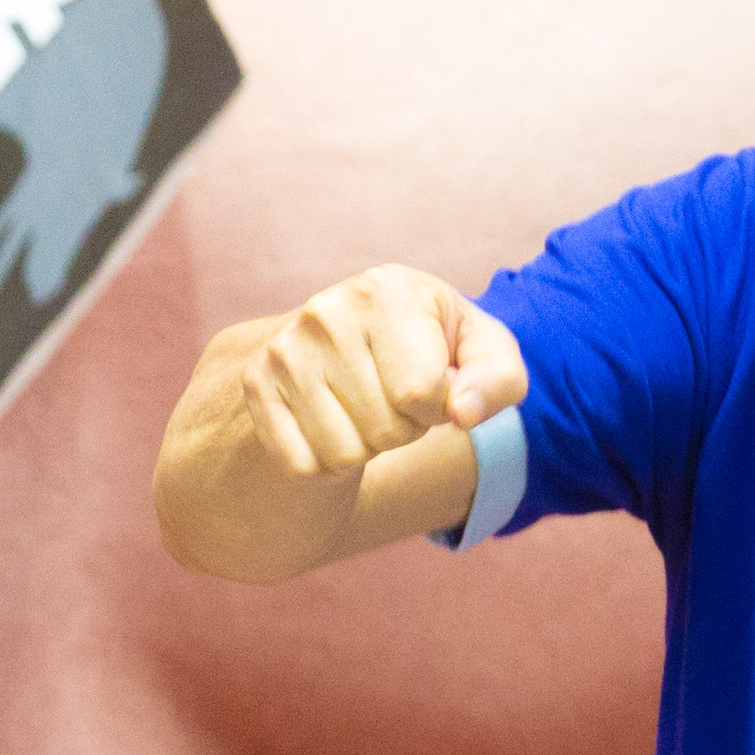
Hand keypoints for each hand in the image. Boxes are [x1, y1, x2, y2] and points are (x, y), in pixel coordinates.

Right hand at [230, 264, 522, 481]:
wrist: (348, 335)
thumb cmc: (432, 344)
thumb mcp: (482, 349)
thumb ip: (498, 378)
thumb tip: (463, 412)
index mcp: (388, 289)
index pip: (424, 392)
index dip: (439, 407)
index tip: (432, 384)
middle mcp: (327, 312)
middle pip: (385, 430)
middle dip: (403, 429)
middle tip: (393, 397)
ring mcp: (285, 350)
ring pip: (343, 454)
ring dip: (365, 447)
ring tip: (365, 405)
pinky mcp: (256, 386)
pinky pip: (303, 465)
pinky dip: (326, 462)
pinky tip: (331, 420)